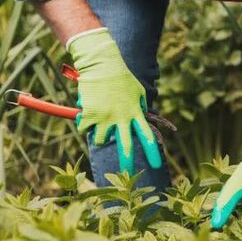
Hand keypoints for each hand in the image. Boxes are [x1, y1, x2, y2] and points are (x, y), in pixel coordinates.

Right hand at [69, 28, 161, 174]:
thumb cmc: (121, 77)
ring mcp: (106, 118)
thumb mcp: (138, 91)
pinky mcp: (90, 115)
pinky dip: (85, 123)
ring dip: (100, 135)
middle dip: (127, 162)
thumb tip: (140, 116)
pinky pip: (85, 129)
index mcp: (136, 113)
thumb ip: (140, 106)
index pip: (147, 136)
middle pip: (126, 146)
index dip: (152, 152)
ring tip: (100, 122)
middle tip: (127, 174)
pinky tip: (87, 110)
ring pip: (102, 140)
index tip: (156, 164)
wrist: (102, 66)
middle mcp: (122, 118)